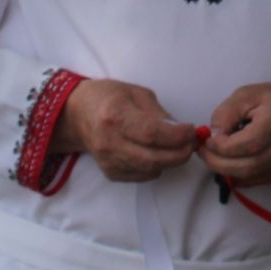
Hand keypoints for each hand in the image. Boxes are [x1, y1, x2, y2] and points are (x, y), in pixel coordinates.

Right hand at [52, 79, 197, 182]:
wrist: (79, 114)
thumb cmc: (110, 97)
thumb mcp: (137, 94)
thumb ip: (159, 113)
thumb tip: (181, 130)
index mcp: (115, 115)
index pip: (151, 133)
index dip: (177, 135)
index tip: (192, 130)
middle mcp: (109, 141)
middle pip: (152, 157)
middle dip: (180, 153)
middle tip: (192, 143)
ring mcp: (108, 160)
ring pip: (149, 169)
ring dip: (171, 161)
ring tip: (179, 147)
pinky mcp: (110, 172)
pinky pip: (142, 175)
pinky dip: (156, 167)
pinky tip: (158, 153)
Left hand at [199, 82, 270, 188]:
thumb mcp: (247, 94)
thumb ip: (227, 112)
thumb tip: (213, 134)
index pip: (246, 144)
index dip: (221, 145)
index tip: (207, 138)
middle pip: (245, 166)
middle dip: (217, 161)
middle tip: (203, 151)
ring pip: (248, 176)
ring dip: (224, 169)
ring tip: (212, 156)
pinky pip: (254, 180)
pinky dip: (237, 175)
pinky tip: (228, 163)